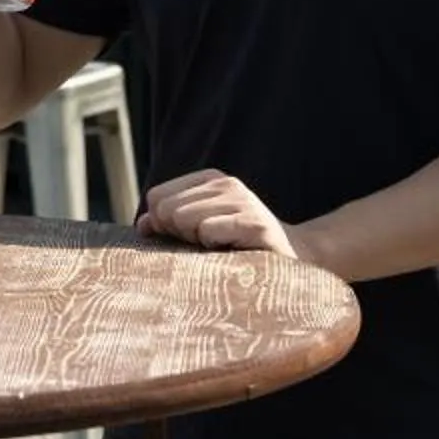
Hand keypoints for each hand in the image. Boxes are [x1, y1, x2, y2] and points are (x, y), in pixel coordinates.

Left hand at [137, 169, 302, 257]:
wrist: (296, 259)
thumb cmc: (240, 247)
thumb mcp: (201, 230)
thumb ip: (169, 223)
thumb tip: (141, 226)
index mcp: (210, 179)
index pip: (157, 196)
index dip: (162, 223)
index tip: (186, 236)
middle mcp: (226, 184)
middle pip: (166, 209)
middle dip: (178, 233)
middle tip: (205, 245)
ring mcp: (242, 201)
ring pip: (184, 219)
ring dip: (197, 242)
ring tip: (221, 247)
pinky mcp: (254, 223)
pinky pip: (209, 231)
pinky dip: (213, 247)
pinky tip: (233, 251)